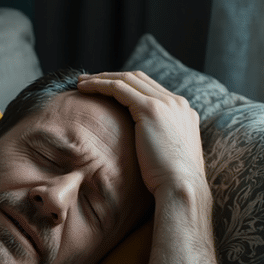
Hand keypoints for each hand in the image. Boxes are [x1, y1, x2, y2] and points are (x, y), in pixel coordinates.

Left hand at [77, 71, 206, 195]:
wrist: (182, 187)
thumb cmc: (171, 182)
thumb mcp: (165, 156)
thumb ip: (157, 143)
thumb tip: (140, 150)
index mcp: (182, 111)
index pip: (149, 88)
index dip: (125, 86)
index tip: (105, 90)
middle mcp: (176, 102)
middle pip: (138, 78)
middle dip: (110, 76)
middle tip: (88, 81)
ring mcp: (166, 103)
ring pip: (127, 79)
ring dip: (101, 78)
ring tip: (80, 83)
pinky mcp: (151, 109)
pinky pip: (119, 88)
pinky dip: (100, 85)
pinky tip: (84, 89)